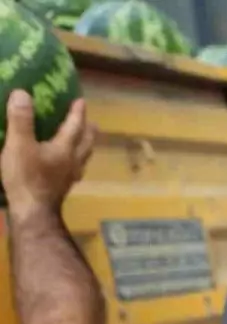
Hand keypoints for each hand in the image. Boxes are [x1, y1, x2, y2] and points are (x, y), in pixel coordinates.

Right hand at [1, 92, 95, 215]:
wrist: (33, 213)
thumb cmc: (27, 178)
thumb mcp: (19, 144)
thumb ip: (21, 119)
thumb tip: (23, 93)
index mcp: (65, 149)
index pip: (75, 126)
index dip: (77, 113)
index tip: (81, 101)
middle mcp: (72, 162)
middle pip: (86, 144)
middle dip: (89, 132)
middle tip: (93, 123)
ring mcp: (69, 178)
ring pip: (82, 159)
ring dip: (85, 148)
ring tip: (84, 143)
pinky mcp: (62, 189)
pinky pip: (74, 171)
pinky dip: (75, 163)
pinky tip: (69, 167)